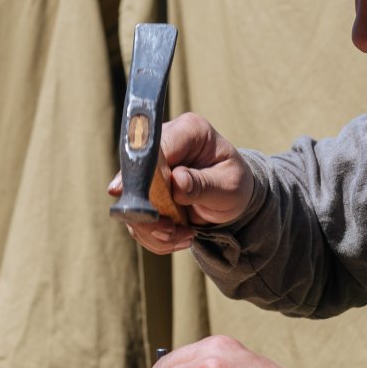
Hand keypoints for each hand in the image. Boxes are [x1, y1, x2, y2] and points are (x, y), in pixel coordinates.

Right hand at [107, 112, 253, 254]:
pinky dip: (154, 234)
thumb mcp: (228, 186)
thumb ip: (203, 184)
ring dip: (153, 229)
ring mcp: (150, 167)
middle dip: (149, 212)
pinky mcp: (144, 188)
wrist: (231, 194)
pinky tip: (176, 236)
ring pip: (133, 201)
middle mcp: (164, 143)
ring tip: (182, 236)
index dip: (142, 174)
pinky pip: (137, 216)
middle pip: (136, 176)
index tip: (139, 201)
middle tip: (171, 231)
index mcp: (189, 131)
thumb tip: (176, 182)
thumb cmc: (233, 182)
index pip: (156, 148)